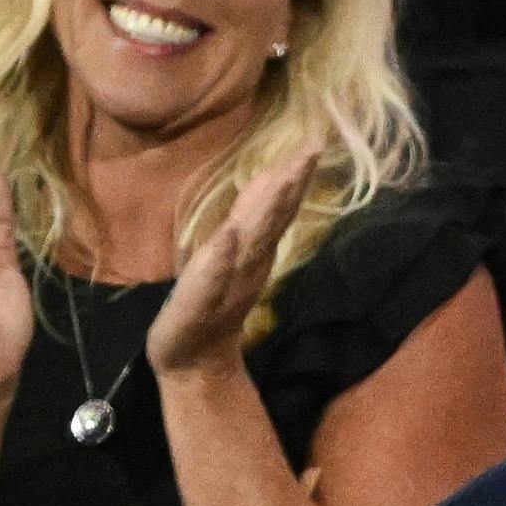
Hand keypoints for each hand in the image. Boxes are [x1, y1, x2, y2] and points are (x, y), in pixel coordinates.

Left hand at [146, 148, 319, 381]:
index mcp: (253, 250)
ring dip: (267, 212)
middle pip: (273, 219)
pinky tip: (230, 235)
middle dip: (290, 185)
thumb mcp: (229, 253)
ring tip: (281, 180)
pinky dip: (224, 257)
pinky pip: (214, 277)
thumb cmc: (208, 305)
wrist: (193, 360)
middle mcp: (248, 263)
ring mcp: (227, 282)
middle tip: (309, 152)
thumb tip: (270, 181)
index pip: (277, 209)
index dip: (294, 177)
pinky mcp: (200, 302)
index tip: (312, 145)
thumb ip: (250, 220)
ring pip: (252, 242)